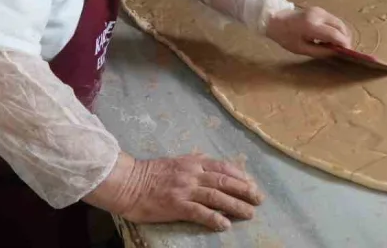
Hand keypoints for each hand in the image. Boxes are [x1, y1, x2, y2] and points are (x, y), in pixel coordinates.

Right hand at [103, 153, 263, 231]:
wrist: (127, 182)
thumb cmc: (149, 174)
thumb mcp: (175, 161)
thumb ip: (194, 163)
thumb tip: (210, 164)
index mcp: (193, 162)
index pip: (223, 167)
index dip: (240, 176)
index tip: (252, 184)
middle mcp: (192, 174)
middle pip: (225, 181)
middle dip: (245, 190)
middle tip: (259, 199)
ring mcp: (185, 189)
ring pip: (217, 196)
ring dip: (236, 205)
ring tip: (249, 213)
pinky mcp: (176, 205)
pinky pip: (199, 212)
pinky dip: (214, 218)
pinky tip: (225, 224)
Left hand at [265, 6, 351, 57]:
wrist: (275, 19)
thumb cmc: (285, 37)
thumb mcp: (301, 49)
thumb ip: (320, 51)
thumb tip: (336, 52)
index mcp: (312, 26)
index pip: (335, 34)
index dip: (344, 43)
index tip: (348, 52)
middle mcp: (319, 15)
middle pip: (340, 27)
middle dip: (345, 38)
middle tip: (343, 49)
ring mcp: (320, 10)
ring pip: (339, 22)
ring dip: (341, 33)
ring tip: (336, 44)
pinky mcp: (320, 9)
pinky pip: (333, 20)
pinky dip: (336, 28)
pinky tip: (329, 37)